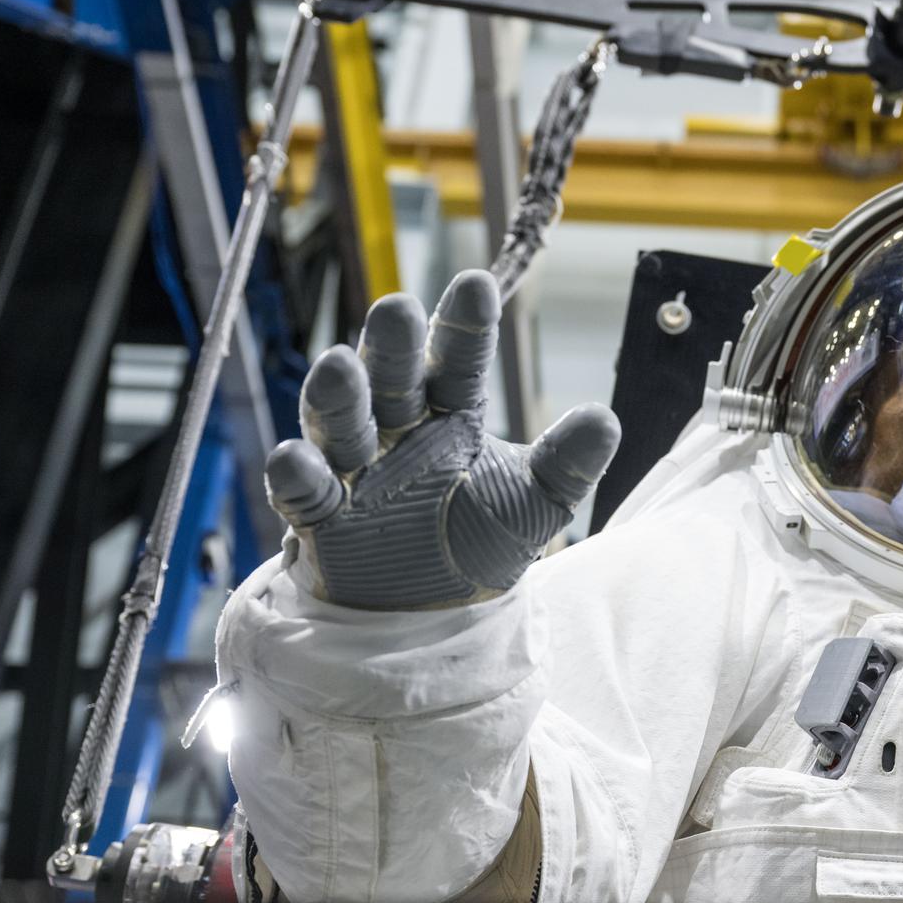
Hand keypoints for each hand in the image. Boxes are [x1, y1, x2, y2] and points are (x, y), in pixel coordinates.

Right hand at [264, 270, 620, 610]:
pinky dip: (296, 476)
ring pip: (340, 423)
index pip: (458, 363)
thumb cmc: (478, 543)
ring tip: (340, 366)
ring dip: (338, 397)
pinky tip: (295, 457)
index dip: (464, 328)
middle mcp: (397, 430)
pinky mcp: (320, 518)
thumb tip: (607, 420)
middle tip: (396, 309)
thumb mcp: (535, 505)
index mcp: (449, 416)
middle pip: (392, 379)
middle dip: (393, 347)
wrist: (434, 616)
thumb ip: (566, 464)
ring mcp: (354, 469)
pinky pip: (303, 492)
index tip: (475, 286)